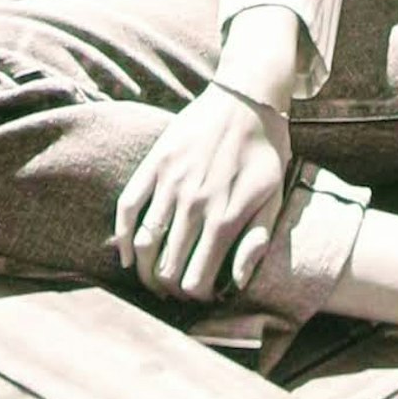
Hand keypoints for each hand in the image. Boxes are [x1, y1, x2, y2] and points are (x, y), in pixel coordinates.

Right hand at [115, 73, 295, 304]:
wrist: (246, 101)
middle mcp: (194, 204)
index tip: (200, 295)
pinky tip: (127, 255)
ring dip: (145, 270)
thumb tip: (237, 283)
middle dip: (169, 289)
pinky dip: (123, 236)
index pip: (196, 279)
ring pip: (144, 243)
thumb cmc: (265, 154)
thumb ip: (256, 242)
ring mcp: (170, 183)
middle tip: (176, 292)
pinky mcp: (155, 164)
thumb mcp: (274, 198)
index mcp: (226, 217)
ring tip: (153, 279)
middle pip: (166, 267)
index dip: (195, 297)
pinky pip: (128, 207)